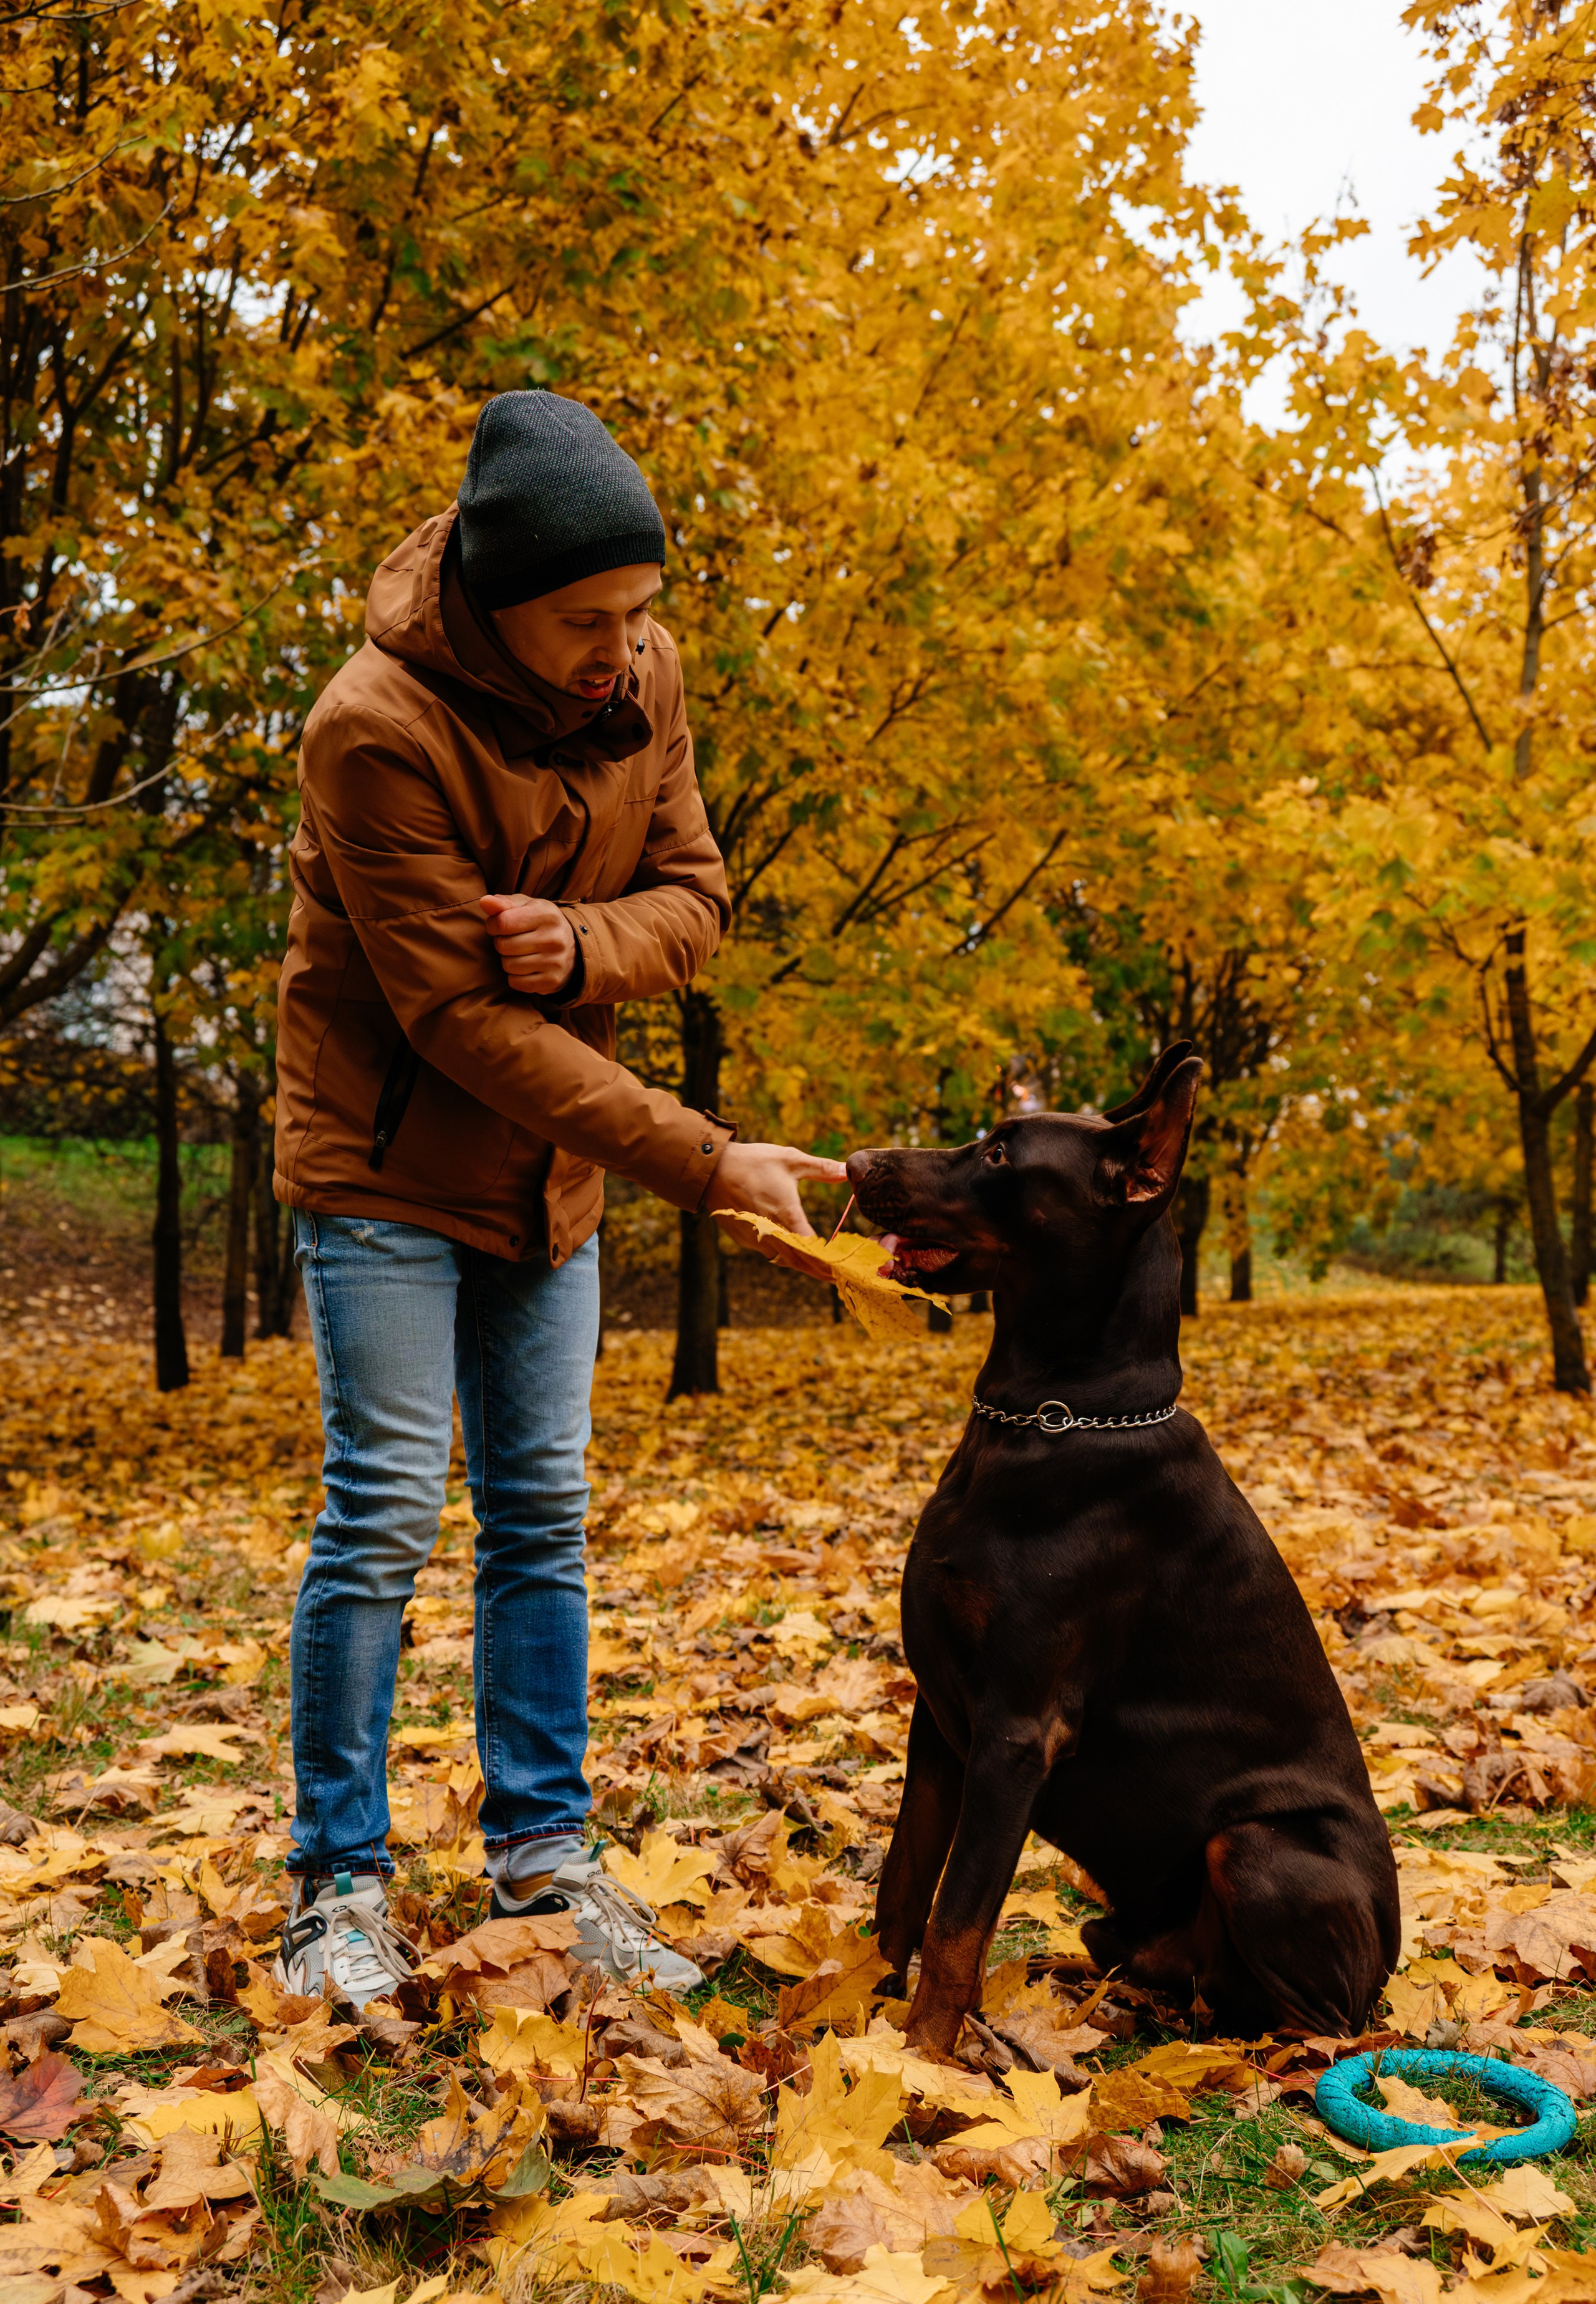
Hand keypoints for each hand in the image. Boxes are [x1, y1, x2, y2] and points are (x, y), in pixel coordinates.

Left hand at [480, 893, 577, 996]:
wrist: (572, 948)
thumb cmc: (540, 922)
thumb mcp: (526, 906)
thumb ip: (503, 903)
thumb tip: (484, 901)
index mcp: (547, 915)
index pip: (503, 922)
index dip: (493, 925)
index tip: (498, 926)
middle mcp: (554, 939)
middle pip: (503, 945)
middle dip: (501, 943)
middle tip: (511, 940)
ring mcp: (554, 962)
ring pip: (508, 965)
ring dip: (507, 960)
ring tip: (519, 953)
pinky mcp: (551, 981)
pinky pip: (516, 982)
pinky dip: (515, 976)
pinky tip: (525, 967)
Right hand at [704, 1141, 848, 1258]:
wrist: (711, 1168)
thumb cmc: (752, 1162)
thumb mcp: (790, 1160)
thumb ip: (820, 1168)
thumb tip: (846, 1171)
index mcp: (786, 1214)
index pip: (811, 1248)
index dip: (827, 1260)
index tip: (841, 1268)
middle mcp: (771, 1231)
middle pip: (798, 1261)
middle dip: (817, 1270)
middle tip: (834, 1276)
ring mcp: (755, 1237)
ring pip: (782, 1257)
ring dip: (799, 1262)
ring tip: (816, 1265)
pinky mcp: (742, 1237)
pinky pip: (766, 1250)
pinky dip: (780, 1252)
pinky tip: (789, 1248)